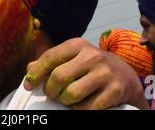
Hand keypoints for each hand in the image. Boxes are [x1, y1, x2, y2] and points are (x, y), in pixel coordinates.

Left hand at [24, 38, 149, 109]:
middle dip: (50, 90)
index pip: (50, 57)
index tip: (28, 85)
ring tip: (67, 99)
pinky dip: (80, 110)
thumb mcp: (72, 58)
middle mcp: (92, 55)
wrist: (126, 76)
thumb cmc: (91, 67)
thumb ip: (51, 62)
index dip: (36, 73)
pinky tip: (82, 104)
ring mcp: (105, 73)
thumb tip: (29, 70)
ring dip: (65, 101)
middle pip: (58, 77)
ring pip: (71, 94)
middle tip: (52, 94)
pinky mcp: (115, 90)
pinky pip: (87, 107)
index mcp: (78, 44)